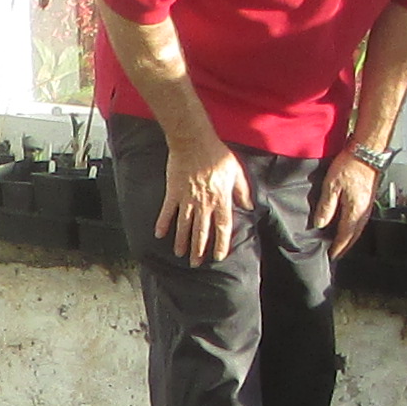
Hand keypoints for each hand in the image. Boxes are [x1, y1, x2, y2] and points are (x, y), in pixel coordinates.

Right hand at [157, 137, 250, 263]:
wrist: (193, 141)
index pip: (222, 227)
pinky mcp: (173, 192)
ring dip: (182, 242)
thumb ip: (242, 190)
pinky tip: (159, 234)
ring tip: (180, 254)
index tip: (218, 256)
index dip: (221, 243)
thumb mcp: (236, 171)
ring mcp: (187, 199)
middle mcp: (204, 203)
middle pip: (201, 231)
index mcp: (221, 199)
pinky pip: (167, 211)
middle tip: (196, 264)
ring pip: (184, 226)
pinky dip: (162, 223)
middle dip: (199, 250)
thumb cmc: (216, 154)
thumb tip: (248, 206)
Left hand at [315, 150, 380, 256]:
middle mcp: (364, 212)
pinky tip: (348, 225)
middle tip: (336, 254)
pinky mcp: (369, 199)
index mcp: (355, 212)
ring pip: (358, 229)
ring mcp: (368, 206)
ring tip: (341, 243)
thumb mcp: (332, 186)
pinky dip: (353, 227)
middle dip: (344, 246)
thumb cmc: (350, 165)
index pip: (344, 237)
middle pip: (354, 236)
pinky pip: (361, 220)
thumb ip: (326, 207)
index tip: (331, 256)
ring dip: (349, 238)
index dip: (337, 248)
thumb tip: (320, 224)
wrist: (368, 150)